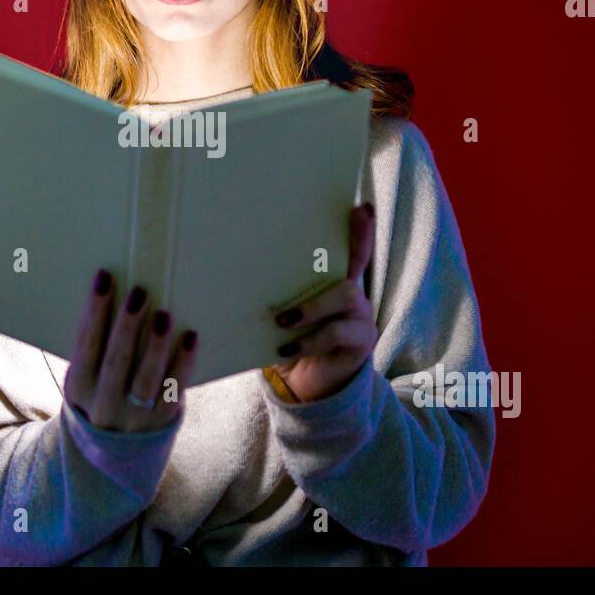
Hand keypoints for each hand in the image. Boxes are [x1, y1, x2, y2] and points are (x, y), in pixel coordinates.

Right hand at [63, 269, 197, 431]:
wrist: (113, 453)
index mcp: (78, 388)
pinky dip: (183, 363)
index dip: (94, 310)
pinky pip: (174, 390)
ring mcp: (133, 417)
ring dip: (155, 344)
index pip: (85, 343)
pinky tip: (190, 337)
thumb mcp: (86, 378)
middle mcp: (103, 405)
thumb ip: (96, 348)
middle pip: (115, 359)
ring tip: (164, 314)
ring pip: (145, 378)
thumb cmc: (100, 395)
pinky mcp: (161, 422)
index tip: (104, 278)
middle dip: (127, 324)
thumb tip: (116, 295)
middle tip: (139, 292)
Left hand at [270, 202, 377, 402]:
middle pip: (355, 263)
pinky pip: (336, 333)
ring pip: (345, 295)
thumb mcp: (280, 315)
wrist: (306, 386)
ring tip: (282, 319)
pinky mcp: (360, 343)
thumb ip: (273, 294)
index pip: (352, 250)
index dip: (360, 230)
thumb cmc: (290, 342)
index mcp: (333, 283)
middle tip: (342, 229)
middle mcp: (353, 295)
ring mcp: (361, 318)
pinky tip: (285, 348)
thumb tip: (231, 270)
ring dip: (311, 305)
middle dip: (353, 242)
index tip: (362, 207)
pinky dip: (308, 340)